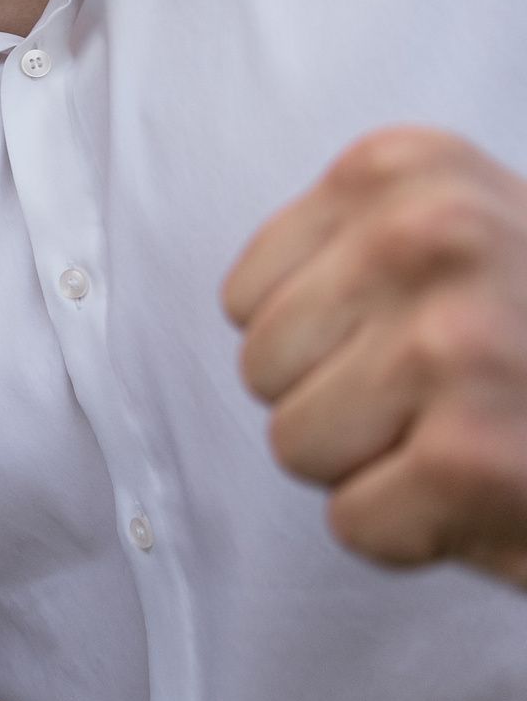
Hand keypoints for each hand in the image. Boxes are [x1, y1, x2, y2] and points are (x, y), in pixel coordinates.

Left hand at [226, 126, 526, 585]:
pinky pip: (357, 523)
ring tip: (479, 437)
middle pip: (259, 369)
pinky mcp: (471, 456)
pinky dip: (420, 534)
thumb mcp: (461, 237)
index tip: (436, 337)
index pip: (245, 296)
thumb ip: (350, 242)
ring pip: (295, 446)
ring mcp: (455, 342)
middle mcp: (429, 235)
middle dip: (347, 405)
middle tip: (461, 399)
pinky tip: (495, 493)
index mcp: (408, 166)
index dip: (331, 344)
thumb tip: (204, 274)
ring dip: (379, 467)